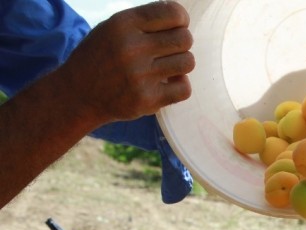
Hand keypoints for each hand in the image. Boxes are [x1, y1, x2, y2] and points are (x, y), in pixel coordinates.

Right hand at [57, 1, 194, 124]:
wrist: (77, 95)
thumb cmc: (101, 57)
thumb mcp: (113, 28)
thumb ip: (145, 21)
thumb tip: (182, 19)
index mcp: (123, 24)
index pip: (174, 13)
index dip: (181, 20)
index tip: (175, 27)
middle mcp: (132, 48)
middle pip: (185, 39)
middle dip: (181, 43)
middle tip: (169, 51)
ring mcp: (140, 76)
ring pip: (188, 62)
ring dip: (181, 64)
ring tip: (168, 67)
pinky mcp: (147, 100)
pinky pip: (184, 89)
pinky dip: (180, 86)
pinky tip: (167, 84)